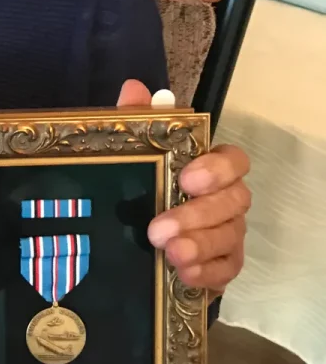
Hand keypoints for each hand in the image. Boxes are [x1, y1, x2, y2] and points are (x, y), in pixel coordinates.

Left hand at [117, 80, 249, 293]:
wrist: (130, 245)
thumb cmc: (140, 191)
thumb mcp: (128, 154)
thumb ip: (134, 121)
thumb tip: (134, 89)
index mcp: (208, 169)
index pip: (234, 161)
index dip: (217, 169)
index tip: (186, 178)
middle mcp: (224, 200)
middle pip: (234, 201)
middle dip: (199, 214)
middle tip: (159, 228)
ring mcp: (226, 234)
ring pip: (231, 237)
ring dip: (201, 245)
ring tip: (170, 254)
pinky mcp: (221, 267)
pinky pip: (227, 270)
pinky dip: (207, 273)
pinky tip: (184, 274)